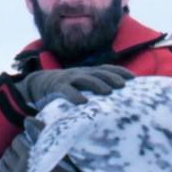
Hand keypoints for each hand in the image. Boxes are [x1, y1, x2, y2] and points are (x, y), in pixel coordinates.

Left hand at [0, 118, 83, 171]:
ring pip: (4, 169)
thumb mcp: (56, 148)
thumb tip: (26, 120)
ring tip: (12, 161)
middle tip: (21, 151)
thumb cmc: (68, 170)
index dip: (21, 139)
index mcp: (28, 156)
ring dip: (6, 162)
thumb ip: (41, 132)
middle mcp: (19, 169)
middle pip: (8, 154)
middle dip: (12, 150)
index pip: (17, 142)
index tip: (27, 141)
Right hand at [16, 64, 133, 107]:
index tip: (134, 79)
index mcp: (89, 72)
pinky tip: (82, 102)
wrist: (38, 84)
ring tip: (107, 92)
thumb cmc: (65, 89)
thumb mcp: (82, 86)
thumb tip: (116, 102)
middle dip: (112, 78)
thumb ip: (95, 91)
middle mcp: (81, 73)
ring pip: (85, 79)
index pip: (107, 69)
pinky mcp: (57, 87)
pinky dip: (75, 95)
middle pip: (99, 73)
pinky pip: (67, 90)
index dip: (120, 72)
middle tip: (123, 86)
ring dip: (97, 85)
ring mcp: (69, 78)